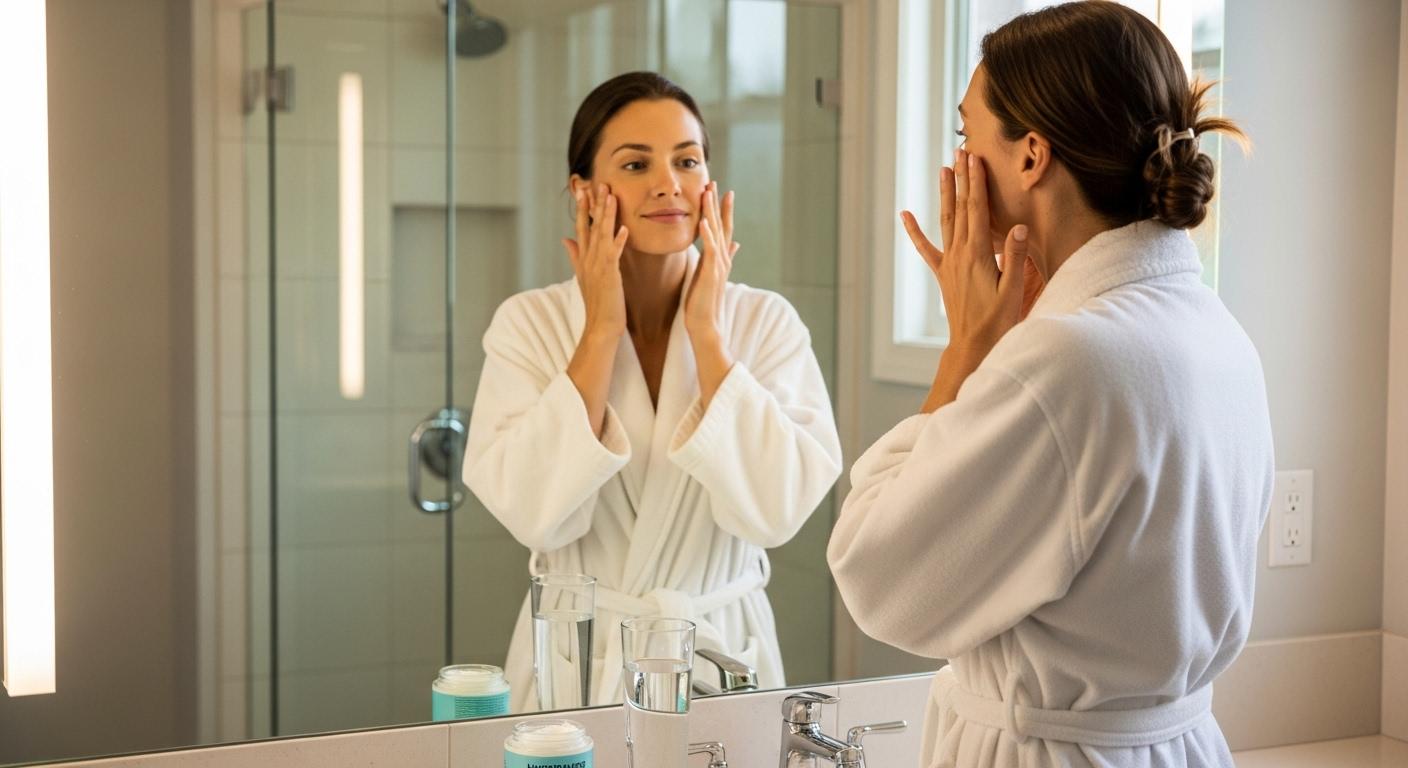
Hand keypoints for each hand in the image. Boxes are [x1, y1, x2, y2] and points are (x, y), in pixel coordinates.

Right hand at [563, 183, 628, 339]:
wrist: (600, 326)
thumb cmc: (597, 302)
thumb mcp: (583, 275)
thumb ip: (574, 255)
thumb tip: (565, 239)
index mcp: (583, 258)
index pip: (581, 227)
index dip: (582, 207)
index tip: (583, 188)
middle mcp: (588, 259)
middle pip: (589, 226)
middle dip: (592, 204)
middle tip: (596, 182)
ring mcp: (597, 266)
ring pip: (601, 235)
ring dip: (605, 214)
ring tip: (610, 195)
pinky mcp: (609, 275)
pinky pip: (613, 255)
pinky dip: (618, 241)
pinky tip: (624, 228)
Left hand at [684, 181, 737, 337]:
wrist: (706, 323)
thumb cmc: (705, 302)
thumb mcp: (713, 274)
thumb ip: (725, 257)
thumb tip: (736, 243)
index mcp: (720, 257)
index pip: (723, 228)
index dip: (723, 209)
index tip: (722, 191)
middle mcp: (722, 258)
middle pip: (721, 225)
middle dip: (718, 203)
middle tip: (715, 182)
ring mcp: (718, 265)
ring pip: (716, 233)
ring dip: (712, 212)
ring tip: (709, 193)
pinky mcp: (711, 273)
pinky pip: (710, 250)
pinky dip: (707, 235)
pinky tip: (704, 222)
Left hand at [902, 149, 1028, 410]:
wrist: (973, 346)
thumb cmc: (997, 321)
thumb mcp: (1012, 291)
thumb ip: (1014, 258)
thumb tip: (1016, 226)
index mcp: (977, 255)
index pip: (977, 210)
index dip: (976, 182)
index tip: (975, 158)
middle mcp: (959, 254)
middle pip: (960, 208)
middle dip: (961, 178)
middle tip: (960, 151)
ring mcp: (949, 263)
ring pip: (946, 221)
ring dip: (945, 194)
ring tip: (944, 169)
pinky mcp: (944, 275)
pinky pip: (926, 249)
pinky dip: (914, 231)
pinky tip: (904, 216)